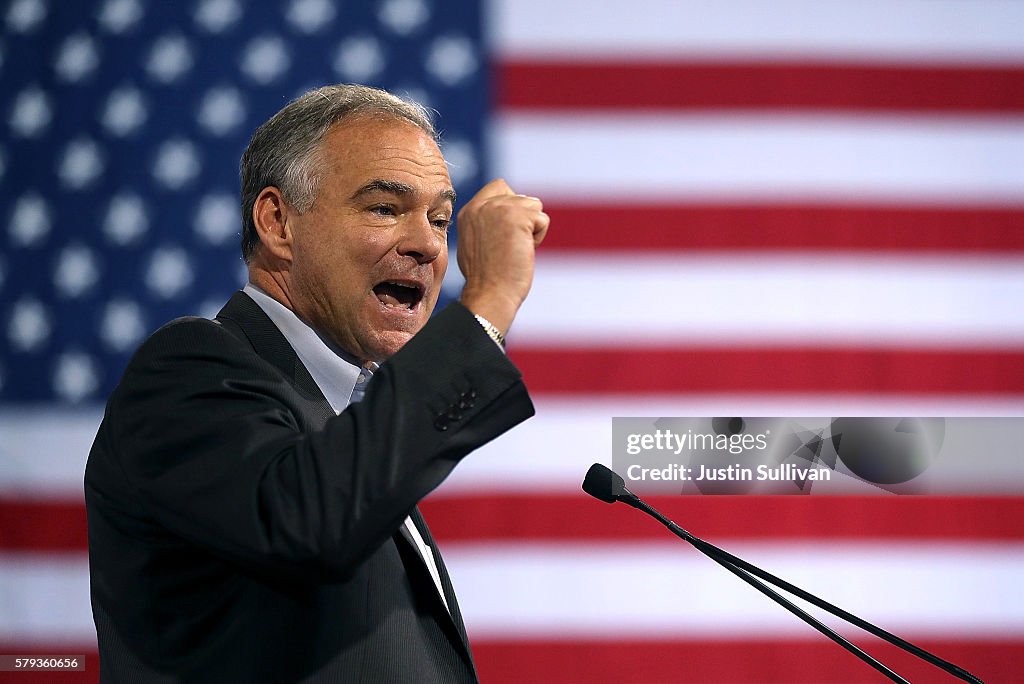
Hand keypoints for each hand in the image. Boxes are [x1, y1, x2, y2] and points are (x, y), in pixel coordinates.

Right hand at [457, 178, 548, 334]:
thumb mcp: (475, 243)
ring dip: (531, 228)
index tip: (507, 232)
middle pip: (520, 197)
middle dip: (523, 221)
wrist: (489, 294)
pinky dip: (538, 238)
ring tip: (515, 249)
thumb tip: (508, 218)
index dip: (511, 205)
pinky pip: (542, 219)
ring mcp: (499, 208)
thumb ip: (486, 223)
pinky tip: (522, 252)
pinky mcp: (518, 216)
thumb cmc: (485, 278)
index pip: (499, 187)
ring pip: (533, 206)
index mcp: (469, 210)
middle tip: (509, 247)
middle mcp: (482, 204)